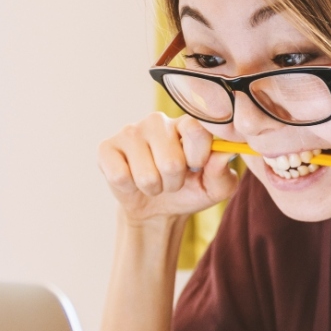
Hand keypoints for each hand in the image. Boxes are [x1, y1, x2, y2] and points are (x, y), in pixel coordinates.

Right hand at [98, 113, 238, 225]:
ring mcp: (130, 132)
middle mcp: (158, 121)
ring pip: (146, 175)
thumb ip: (223, 172)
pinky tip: (132, 180)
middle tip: (173, 180)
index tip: (197, 167)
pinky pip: (120, 176)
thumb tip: (224, 153)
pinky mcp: (106, 147)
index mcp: (187, 124)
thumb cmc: (191, 190)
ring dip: (154, 188)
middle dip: (175, 182)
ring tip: (155, 182)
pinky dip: (130, 188)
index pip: (196, 129)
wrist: (158, 208)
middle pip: (171, 161)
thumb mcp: (215, 188)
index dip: (198, 157)